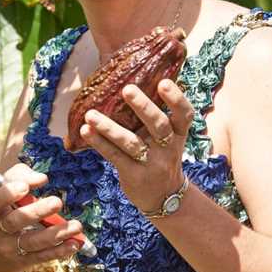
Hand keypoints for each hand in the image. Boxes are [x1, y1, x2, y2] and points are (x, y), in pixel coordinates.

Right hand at [0, 163, 84, 271]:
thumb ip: (17, 178)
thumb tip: (40, 178)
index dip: (7, 193)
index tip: (25, 186)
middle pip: (16, 221)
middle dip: (37, 211)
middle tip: (57, 202)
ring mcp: (8, 248)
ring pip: (33, 241)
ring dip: (56, 233)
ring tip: (76, 225)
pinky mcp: (21, 262)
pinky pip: (42, 256)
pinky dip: (59, 251)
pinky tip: (74, 243)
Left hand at [80, 79, 194, 213]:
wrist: (164, 197)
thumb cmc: (161, 155)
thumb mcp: (168, 137)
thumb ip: (158, 113)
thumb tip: (143, 75)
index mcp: (178, 133)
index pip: (184, 115)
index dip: (176, 99)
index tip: (163, 82)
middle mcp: (167, 147)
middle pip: (158, 126)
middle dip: (143, 107)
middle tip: (127, 89)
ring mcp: (151, 163)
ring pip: (131, 143)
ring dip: (109, 128)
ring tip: (90, 114)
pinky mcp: (133, 175)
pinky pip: (115, 156)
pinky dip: (100, 143)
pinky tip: (86, 131)